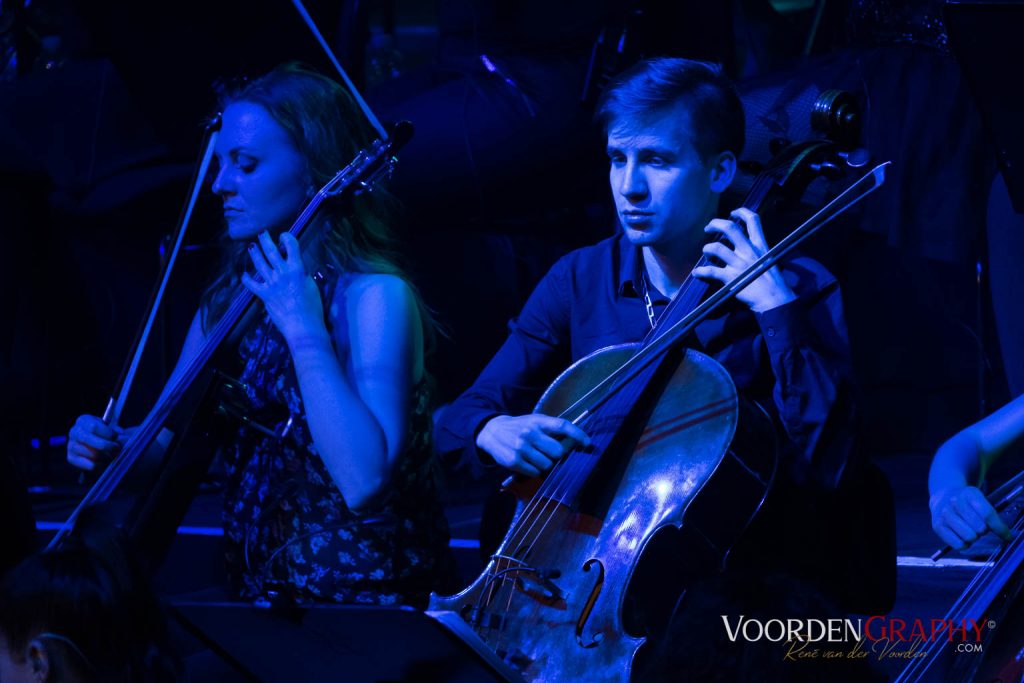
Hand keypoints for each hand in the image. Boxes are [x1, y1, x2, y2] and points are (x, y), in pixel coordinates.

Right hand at [67, 414, 124, 470]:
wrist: (95, 447)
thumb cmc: (104, 435)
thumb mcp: (111, 430)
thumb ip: (118, 433)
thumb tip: (125, 439)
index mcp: (84, 420)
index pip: (94, 427)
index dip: (108, 433)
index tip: (116, 437)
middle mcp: (74, 431)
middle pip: (90, 440)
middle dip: (107, 446)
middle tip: (117, 449)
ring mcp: (71, 445)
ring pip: (92, 454)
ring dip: (105, 456)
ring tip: (111, 455)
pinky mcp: (71, 458)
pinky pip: (89, 465)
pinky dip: (100, 465)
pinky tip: (103, 462)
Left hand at [241, 231, 324, 342]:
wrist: (303, 325)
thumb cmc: (312, 307)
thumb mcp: (312, 286)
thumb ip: (302, 274)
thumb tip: (297, 269)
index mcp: (297, 268)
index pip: (291, 245)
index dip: (286, 237)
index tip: (284, 236)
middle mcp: (282, 272)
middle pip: (271, 251)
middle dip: (265, 240)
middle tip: (262, 234)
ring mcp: (271, 283)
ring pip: (259, 263)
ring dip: (254, 253)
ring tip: (251, 247)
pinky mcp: (264, 294)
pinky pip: (252, 284)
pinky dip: (247, 279)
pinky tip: (244, 275)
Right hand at [476, 414, 590, 476]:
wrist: (492, 432)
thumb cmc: (520, 427)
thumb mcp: (534, 422)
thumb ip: (551, 429)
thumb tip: (574, 444)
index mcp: (538, 421)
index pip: (563, 425)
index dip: (578, 434)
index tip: (588, 443)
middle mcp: (530, 433)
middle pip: (557, 452)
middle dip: (557, 455)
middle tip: (549, 453)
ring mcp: (521, 448)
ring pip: (547, 465)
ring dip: (545, 464)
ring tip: (536, 457)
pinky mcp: (514, 461)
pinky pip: (535, 472)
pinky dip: (534, 470)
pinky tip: (527, 462)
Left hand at [692, 208, 796, 312]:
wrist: (774, 299)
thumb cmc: (773, 282)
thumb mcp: (769, 260)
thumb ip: (758, 251)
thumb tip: (747, 246)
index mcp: (760, 245)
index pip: (753, 220)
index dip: (741, 212)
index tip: (732, 212)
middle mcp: (749, 251)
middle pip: (730, 228)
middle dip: (715, 224)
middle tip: (708, 227)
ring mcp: (739, 263)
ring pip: (716, 247)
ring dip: (707, 248)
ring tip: (706, 253)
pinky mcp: (731, 278)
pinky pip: (710, 271)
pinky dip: (701, 271)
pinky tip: (697, 273)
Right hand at [930, 485, 1012, 549]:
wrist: (943, 497)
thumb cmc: (967, 503)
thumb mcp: (979, 500)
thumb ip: (991, 515)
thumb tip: (1004, 535)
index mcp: (969, 493)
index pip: (988, 514)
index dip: (999, 528)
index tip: (1006, 535)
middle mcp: (954, 502)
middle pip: (980, 528)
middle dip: (983, 530)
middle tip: (979, 527)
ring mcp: (944, 514)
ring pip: (969, 537)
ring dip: (973, 537)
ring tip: (969, 530)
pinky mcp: (937, 526)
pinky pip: (958, 545)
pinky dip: (964, 544)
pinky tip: (962, 536)